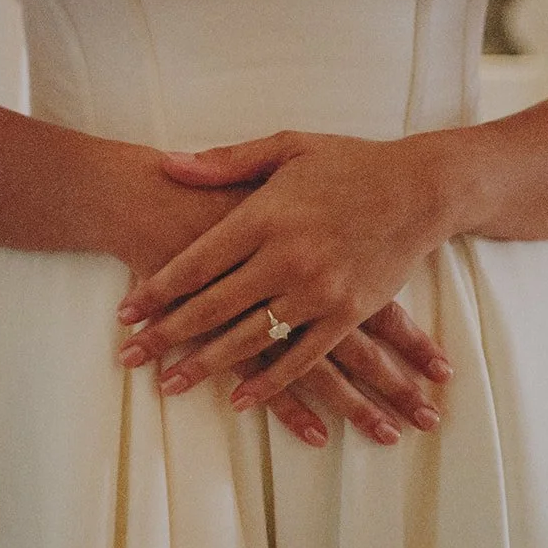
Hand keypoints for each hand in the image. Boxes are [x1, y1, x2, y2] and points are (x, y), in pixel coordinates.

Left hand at [114, 130, 459, 412]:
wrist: (421, 187)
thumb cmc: (350, 163)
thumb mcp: (286, 146)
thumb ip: (224, 162)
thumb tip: (167, 164)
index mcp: (266, 215)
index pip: (197, 262)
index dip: (156, 291)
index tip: (125, 314)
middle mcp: (288, 256)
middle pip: (213, 306)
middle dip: (166, 335)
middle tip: (129, 358)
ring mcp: (320, 290)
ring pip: (251, 339)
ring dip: (206, 366)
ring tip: (168, 385)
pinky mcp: (349, 313)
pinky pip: (303, 358)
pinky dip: (270, 384)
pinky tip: (239, 400)